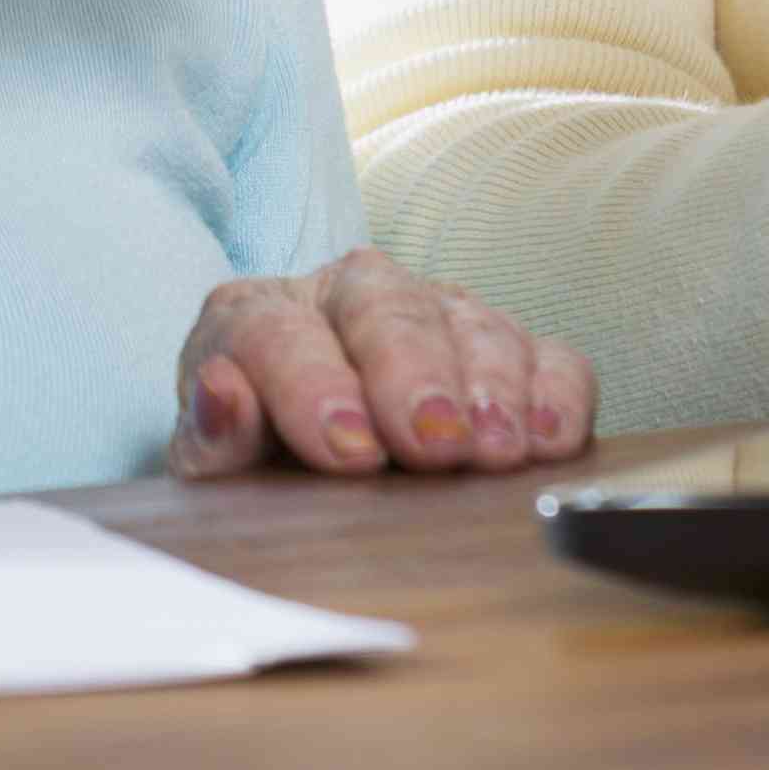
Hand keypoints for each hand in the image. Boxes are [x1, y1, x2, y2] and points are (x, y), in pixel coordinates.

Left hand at [170, 250, 594, 477]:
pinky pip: (545, 353)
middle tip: (433, 444)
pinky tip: (550, 441)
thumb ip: (213, 438)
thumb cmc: (256, 470)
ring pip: (468, 321)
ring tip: (495, 451)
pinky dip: (555, 393)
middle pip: (383, 305)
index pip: (273, 331)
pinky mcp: (500, 349)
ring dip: (489, 387)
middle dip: (412, 374)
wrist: (303, 473)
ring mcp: (431, 314)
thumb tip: (221, 393)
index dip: (311, 386)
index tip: (347, 452)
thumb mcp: (215, 471)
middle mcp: (344, 296)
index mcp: (254, 317)